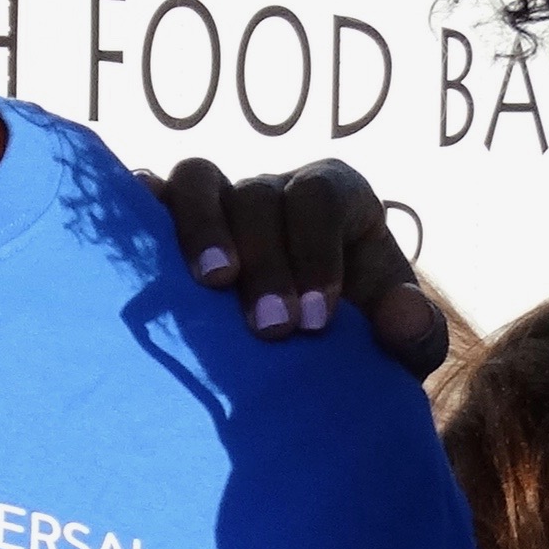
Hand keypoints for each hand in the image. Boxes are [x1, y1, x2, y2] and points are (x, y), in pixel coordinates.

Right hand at [154, 156, 445, 376]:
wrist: (303, 367)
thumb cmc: (355, 344)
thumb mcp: (397, 344)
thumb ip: (413, 331)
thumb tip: (400, 316)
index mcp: (335, 200)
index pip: (321, 197)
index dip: (316, 251)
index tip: (315, 320)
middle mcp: (273, 192)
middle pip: (259, 196)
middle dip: (266, 261)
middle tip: (269, 329)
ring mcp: (217, 203)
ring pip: (198, 181)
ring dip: (201, 230)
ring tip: (209, 286)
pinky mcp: (166, 224)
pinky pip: (143, 198)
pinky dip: (136, 214)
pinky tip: (135, 257)